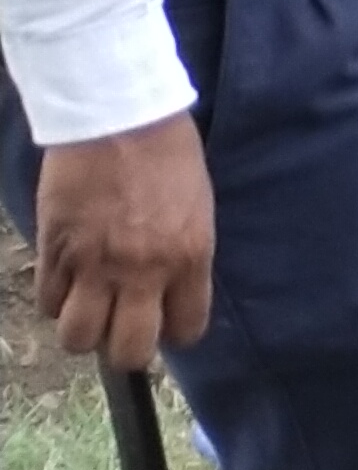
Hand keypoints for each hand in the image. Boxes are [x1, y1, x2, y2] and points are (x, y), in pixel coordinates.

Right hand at [33, 112, 214, 371]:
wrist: (118, 119)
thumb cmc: (168, 155)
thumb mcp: (197, 209)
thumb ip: (184, 256)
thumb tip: (167, 291)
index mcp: (190, 258)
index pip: (186, 329)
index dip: (173, 333)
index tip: (165, 325)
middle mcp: (143, 272)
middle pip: (129, 350)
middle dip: (124, 350)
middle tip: (120, 329)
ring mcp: (94, 266)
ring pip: (78, 338)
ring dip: (82, 330)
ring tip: (88, 309)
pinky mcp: (54, 251)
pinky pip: (48, 301)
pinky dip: (55, 300)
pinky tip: (65, 281)